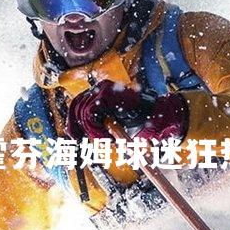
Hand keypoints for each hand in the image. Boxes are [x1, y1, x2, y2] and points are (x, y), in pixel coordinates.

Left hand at [67, 80, 188, 141]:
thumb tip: (77, 135)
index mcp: (100, 92)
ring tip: (106, 140)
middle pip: (76, 106)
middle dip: (76, 126)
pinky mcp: (105, 94)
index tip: (74, 137)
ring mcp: (102, 88)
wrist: (157, 117)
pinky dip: (96, 129)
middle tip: (81, 141)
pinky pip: (90, 115)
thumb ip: (98, 124)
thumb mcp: (113, 124)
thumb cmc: (138, 121)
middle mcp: (100, 87)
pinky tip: (107, 137)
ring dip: (93, 132)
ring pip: (83, 113)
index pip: (77, 104)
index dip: (72, 122)